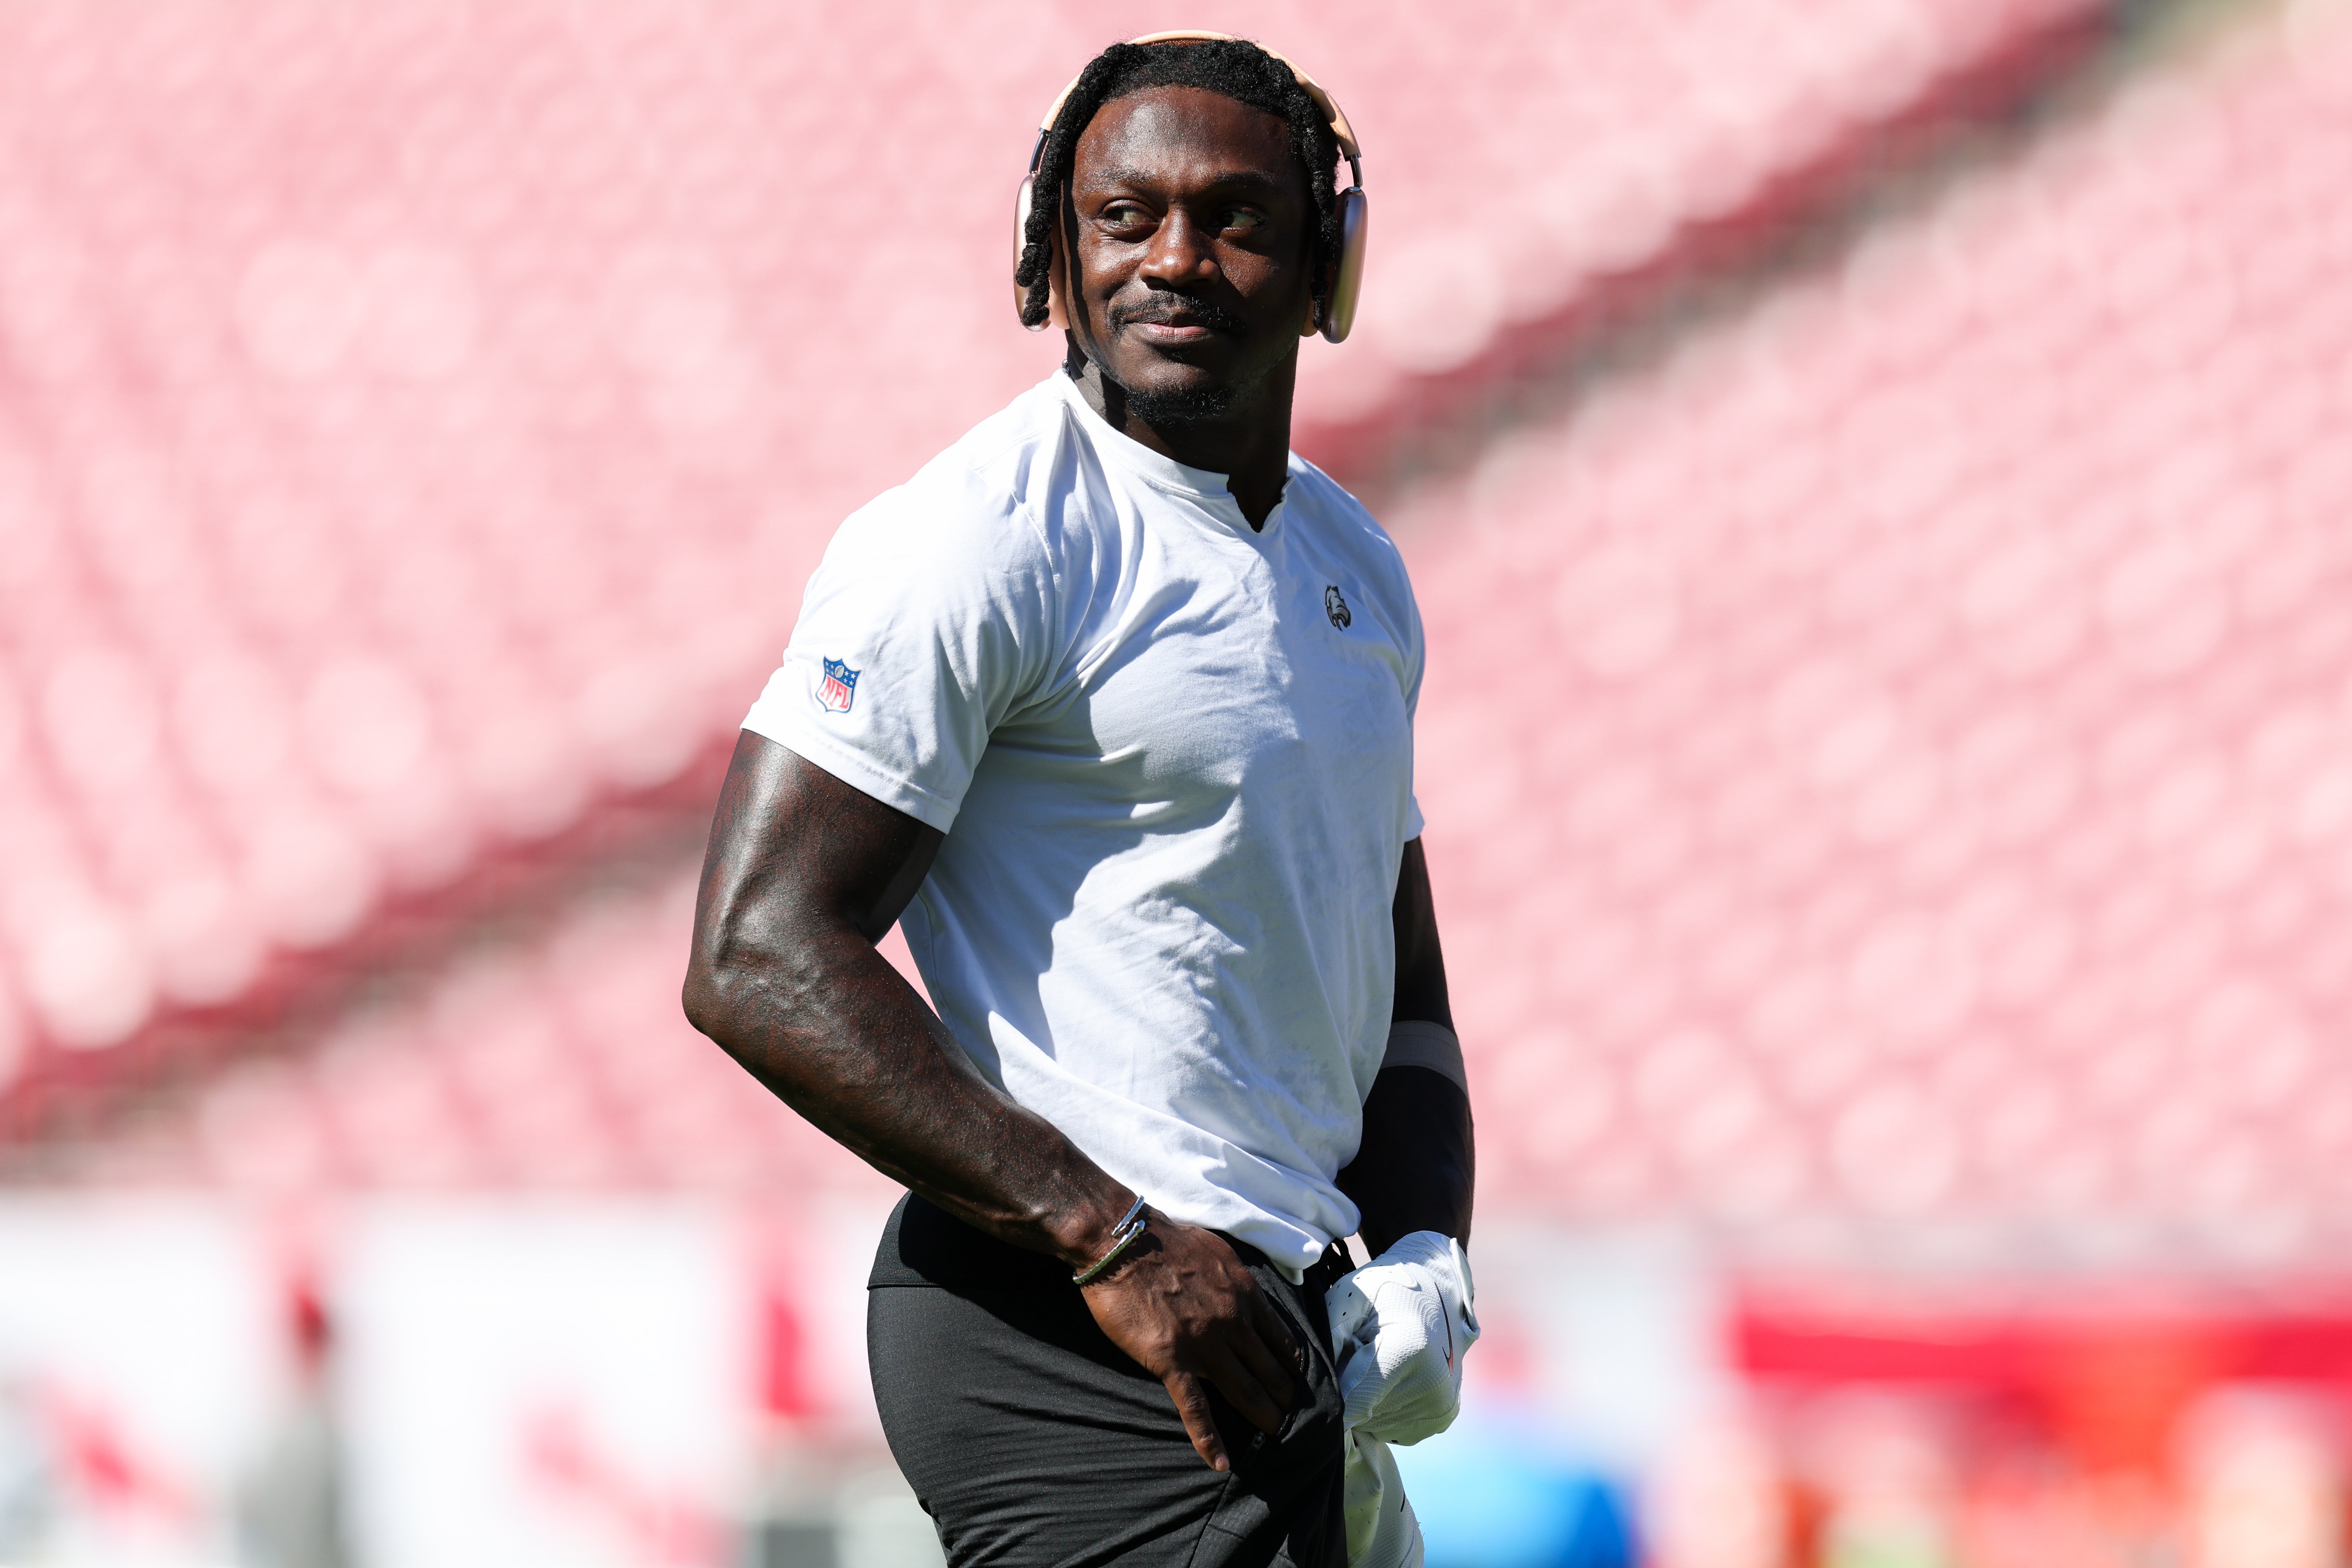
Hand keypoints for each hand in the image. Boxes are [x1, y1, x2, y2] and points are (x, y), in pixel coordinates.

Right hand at [1080, 1213, 1300, 1471]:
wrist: (1123, 1242)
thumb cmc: (1164, 1238)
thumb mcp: (1216, 1249)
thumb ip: (1233, 1274)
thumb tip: (1240, 1285)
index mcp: (1245, 1293)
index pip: (1280, 1336)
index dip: (1292, 1361)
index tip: (1298, 1377)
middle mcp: (1233, 1322)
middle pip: (1269, 1368)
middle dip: (1285, 1394)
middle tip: (1295, 1415)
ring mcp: (1205, 1345)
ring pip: (1245, 1389)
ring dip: (1265, 1415)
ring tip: (1278, 1433)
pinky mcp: (1172, 1361)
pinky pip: (1196, 1407)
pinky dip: (1209, 1438)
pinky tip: (1219, 1461)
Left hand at [1326, 1230, 1476, 1445]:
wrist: (1438, 1290)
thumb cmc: (1385, 1291)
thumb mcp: (1349, 1300)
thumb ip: (1329, 1341)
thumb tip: (1313, 1392)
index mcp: (1408, 1349)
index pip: (1351, 1402)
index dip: (1329, 1391)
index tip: (1324, 1373)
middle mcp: (1432, 1385)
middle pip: (1362, 1416)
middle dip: (1348, 1392)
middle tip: (1355, 1358)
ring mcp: (1440, 1405)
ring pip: (1375, 1426)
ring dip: (1365, 1403)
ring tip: (1375, 1366)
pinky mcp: (1443, 1416)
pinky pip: (1393, 1430)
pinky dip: (1383, 1411)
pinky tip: (1389, 1381)